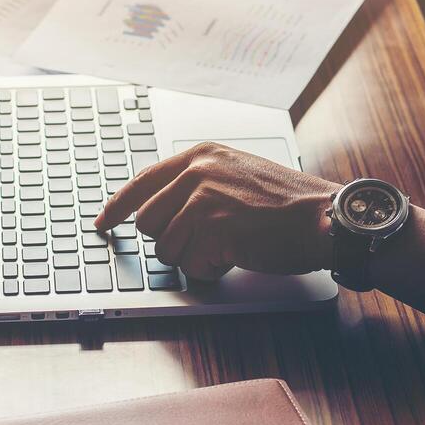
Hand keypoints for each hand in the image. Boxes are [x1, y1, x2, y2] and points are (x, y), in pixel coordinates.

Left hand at [94, 142, 336, 280]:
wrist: (322, 216)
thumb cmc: (287, 202)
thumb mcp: (237, 173)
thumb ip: (199, 182)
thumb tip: (162, 209)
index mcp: (200, 155)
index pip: (141, 181)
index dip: (116, 207)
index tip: (103, 223)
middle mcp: (196, 171)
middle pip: (148, 222)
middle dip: (172, 240)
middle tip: (207, 241)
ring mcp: (202, 199)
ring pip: (166, 249)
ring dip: (194, 257)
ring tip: (229, 244)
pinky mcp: (212, 228)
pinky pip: (189, 266)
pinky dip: (211, 269)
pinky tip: (236, 254)